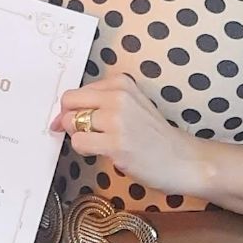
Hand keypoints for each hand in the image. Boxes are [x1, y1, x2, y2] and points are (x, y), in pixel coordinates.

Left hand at [53, 67, 205, 196]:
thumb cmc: (155, 136)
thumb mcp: (132, 106)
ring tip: (99, 144)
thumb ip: (100, 104)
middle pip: (69, 102)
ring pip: (71, 122)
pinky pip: (79, 142)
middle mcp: (119, 96)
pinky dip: (84, 149)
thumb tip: (60, 117)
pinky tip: (102, 152)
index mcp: (121, 83)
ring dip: (79, 136)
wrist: (183, 159)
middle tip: (84, 133)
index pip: (77, 91)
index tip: (80, 122)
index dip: (72, 109)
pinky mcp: (116, 143)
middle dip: (69, 120)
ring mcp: (118, 119)